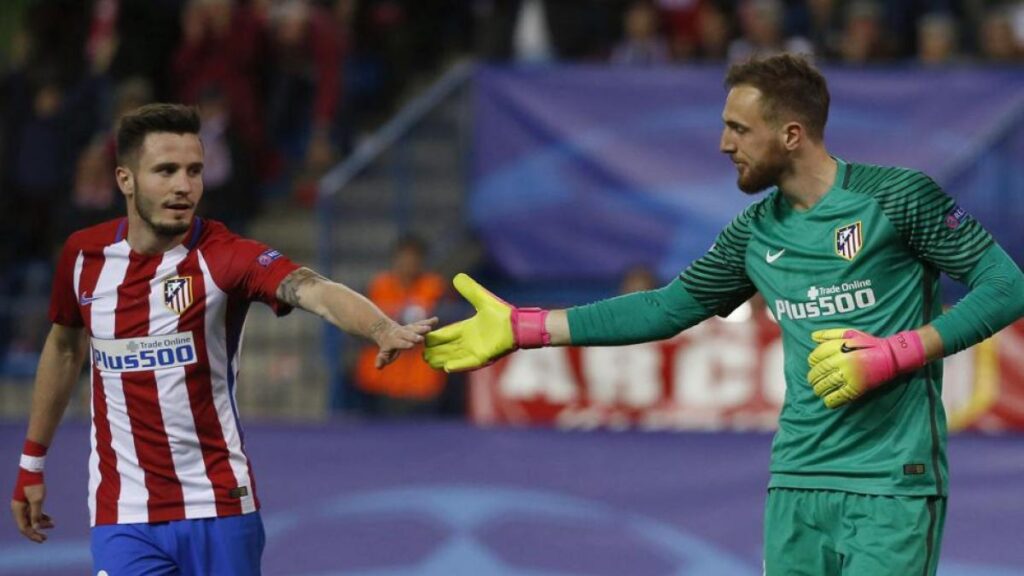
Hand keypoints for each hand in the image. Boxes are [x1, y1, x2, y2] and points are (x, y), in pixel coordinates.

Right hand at [11, 472, 51, 542]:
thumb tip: (36, 528)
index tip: (42, 539)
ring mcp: (23, 506)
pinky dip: (42, 516)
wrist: (32, 470)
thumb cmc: (34, 484)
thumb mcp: (37, 500)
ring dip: (41, 523)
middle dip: (36, 532)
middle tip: (45, 538)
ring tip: (53, 526)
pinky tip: (51, 519)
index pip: (24, 528)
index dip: (33, 535)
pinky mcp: (28, 502)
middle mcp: (18, 509)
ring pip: (31, 519)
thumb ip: (36, 515)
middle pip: (26, 525)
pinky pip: (34, 513)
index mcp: (17, 510)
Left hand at [371, 317, 437, 368]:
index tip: (411, 345)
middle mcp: (401, 333)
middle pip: (408, 334)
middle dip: (414, 336)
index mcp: (394, 341)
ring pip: (415, 328)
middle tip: (421, 338)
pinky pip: (421, 323)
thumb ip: (382, 359)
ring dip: (422, 328)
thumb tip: (378, 367)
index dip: (404, 344)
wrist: (386, 330)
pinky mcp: (413, 326)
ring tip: (429, 328)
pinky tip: (435, 320)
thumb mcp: (383, 353)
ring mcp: (407, 329)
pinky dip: (428, 322)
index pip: (399, 343)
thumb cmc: (387, 346)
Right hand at [424, 273, 549, 372]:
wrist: (519, 325)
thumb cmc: (503, 314)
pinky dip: (457, 365)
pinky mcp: (483, 357)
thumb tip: (457, 276)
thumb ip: (470, 290)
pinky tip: (447, 367)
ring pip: (454, 357)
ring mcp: (476, 350)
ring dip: (442, 359)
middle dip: (434, 351)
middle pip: (447, 347)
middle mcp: (470, 341)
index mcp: (468, 328)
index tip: (423, 338)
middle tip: (421, 354)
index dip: (435, 337)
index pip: (447, 333)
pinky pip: (467, 362)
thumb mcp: (482, 300)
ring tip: (429, 362)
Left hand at [807, 328, 925, 408]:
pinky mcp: (857, 387)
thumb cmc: (870, 343)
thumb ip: (830, 334)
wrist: (892, 356)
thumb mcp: (850, 333)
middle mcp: (842, 361)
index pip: (816, 356)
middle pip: (819, 371)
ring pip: (826, 384)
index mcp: (839, 347)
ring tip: (818, 390)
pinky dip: (830, 400)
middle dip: (813, 378)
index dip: (812, 362)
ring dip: (819, 389)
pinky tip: (827, 400)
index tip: (813, 365)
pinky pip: (838, 396)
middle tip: (813, 381)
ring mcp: (849, 375)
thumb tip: (812, 336)